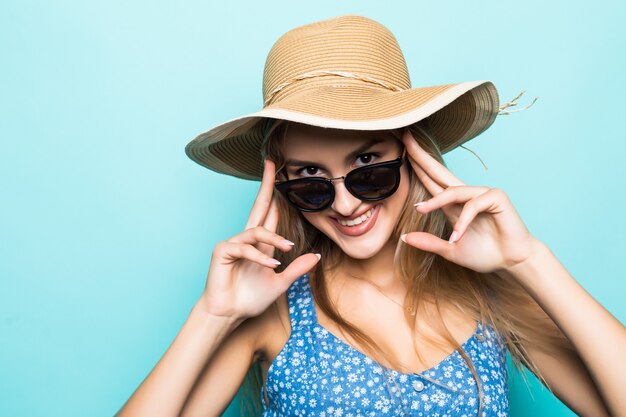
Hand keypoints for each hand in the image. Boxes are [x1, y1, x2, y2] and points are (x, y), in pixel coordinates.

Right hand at [198, 159, 320, 319]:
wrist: (229, 314)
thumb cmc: (250, 298)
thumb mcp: (280, 283)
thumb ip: (296, 269)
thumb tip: (316, 256)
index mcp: (261, 243)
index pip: (270, 213)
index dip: (276, 195)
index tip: (283, 177)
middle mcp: (247, 238)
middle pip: (259, 205)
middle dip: (266, 184)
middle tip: (272, 163)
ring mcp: (234, 242)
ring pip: (258, 230)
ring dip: (274, 238)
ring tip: (287, 248)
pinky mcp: (223, 250)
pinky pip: (246, 247)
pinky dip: (260, 257)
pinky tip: (270, 266)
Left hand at [400, 128, 537, 273]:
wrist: (512, 262)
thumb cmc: (485, 254)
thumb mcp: (451, 250)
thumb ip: (429, 243)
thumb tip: (404, 237)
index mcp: (453, 204)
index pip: (431, 180)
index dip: (418, 166)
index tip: (402, 151)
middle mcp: (466, 195)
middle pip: (439, 171)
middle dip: (421, 156)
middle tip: (405, 138)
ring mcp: (482, 193)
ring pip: (453, 191)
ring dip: (435, 201)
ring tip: (420, 210)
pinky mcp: (496, 197)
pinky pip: (472, 205)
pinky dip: (463, 221)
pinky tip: (457, 236)